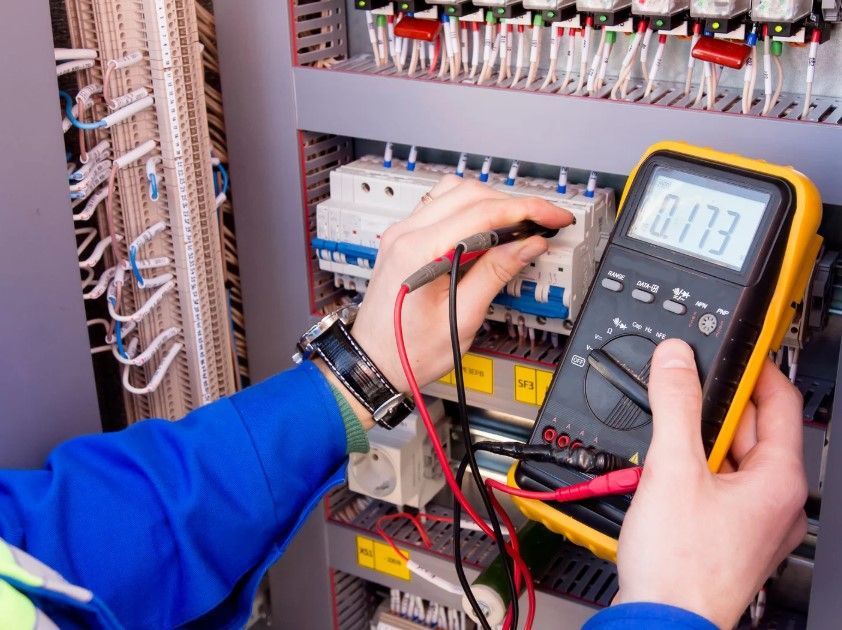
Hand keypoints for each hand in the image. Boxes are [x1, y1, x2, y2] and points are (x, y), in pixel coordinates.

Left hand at [352, 175, 573, 394]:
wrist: (373, 362)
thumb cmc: (409, 351)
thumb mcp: (462, 317)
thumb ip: (496, 274)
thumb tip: (528, 245)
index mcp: (419, 252)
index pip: (482, 212)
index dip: (526, 210)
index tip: (553, 217)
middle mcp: (406, 234)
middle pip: (469, 193)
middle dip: (513, 203)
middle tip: (543, 222)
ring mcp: (401, 233)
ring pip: (454, 192)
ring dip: (491, 202)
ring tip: (519, 225)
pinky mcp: (403, 239)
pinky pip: (441, 206)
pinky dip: (470, 210)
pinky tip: (488, 229)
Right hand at [615, 339, 807, 628]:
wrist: (661, 620)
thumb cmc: (682, 565)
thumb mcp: (673, 468)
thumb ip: (676, 405)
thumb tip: (677, 359)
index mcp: (780, 480)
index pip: (780, 400)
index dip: (754, 367)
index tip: (730, 347)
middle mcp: (776, 500)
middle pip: (751, 427)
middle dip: (715, 403)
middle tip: (681, 385)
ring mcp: (753, 519)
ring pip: (731, 455)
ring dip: (699, 436)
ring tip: (667, 430)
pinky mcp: (727, 533)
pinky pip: (717, 482)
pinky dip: (693, 465)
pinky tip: (666, 467)